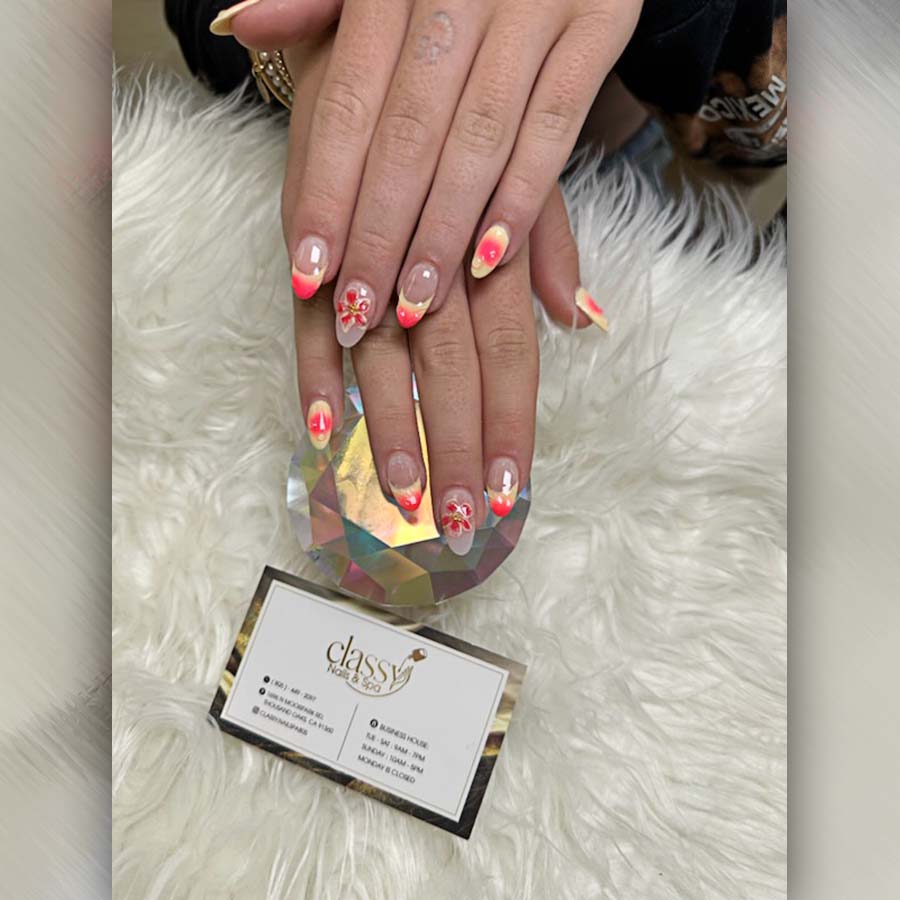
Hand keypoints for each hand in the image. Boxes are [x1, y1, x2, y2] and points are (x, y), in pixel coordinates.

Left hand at [221, 0, 630, 335]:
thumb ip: (314, 1)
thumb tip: (242, 26)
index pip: (351, 107)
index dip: (329, 196)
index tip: (310, 274)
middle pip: (409, 137)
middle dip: (379, 234)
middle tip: (358, 312)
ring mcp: (534, 4)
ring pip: (478, 141)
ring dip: (442, 233)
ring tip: (415, 305)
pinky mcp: (600, 22)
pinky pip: (555, 127)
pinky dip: (523, 197)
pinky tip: (490, 260)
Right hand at [285, 33, 539, 550]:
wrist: (373, 49)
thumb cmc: (459, 127)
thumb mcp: (523, 174)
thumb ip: (549, 248)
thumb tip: (587, 318)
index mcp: (487, 249)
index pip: (507, 358)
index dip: (508, 427)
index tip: (511, 493)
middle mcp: (428, 262)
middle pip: (448, 373)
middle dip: (455, 451)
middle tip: (459, 521)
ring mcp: (364, 261)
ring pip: (382, 362)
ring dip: (391, 434)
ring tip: (403, 497)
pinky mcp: (309, 253)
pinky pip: (307, 325)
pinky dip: (314, 379)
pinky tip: (321, 433)